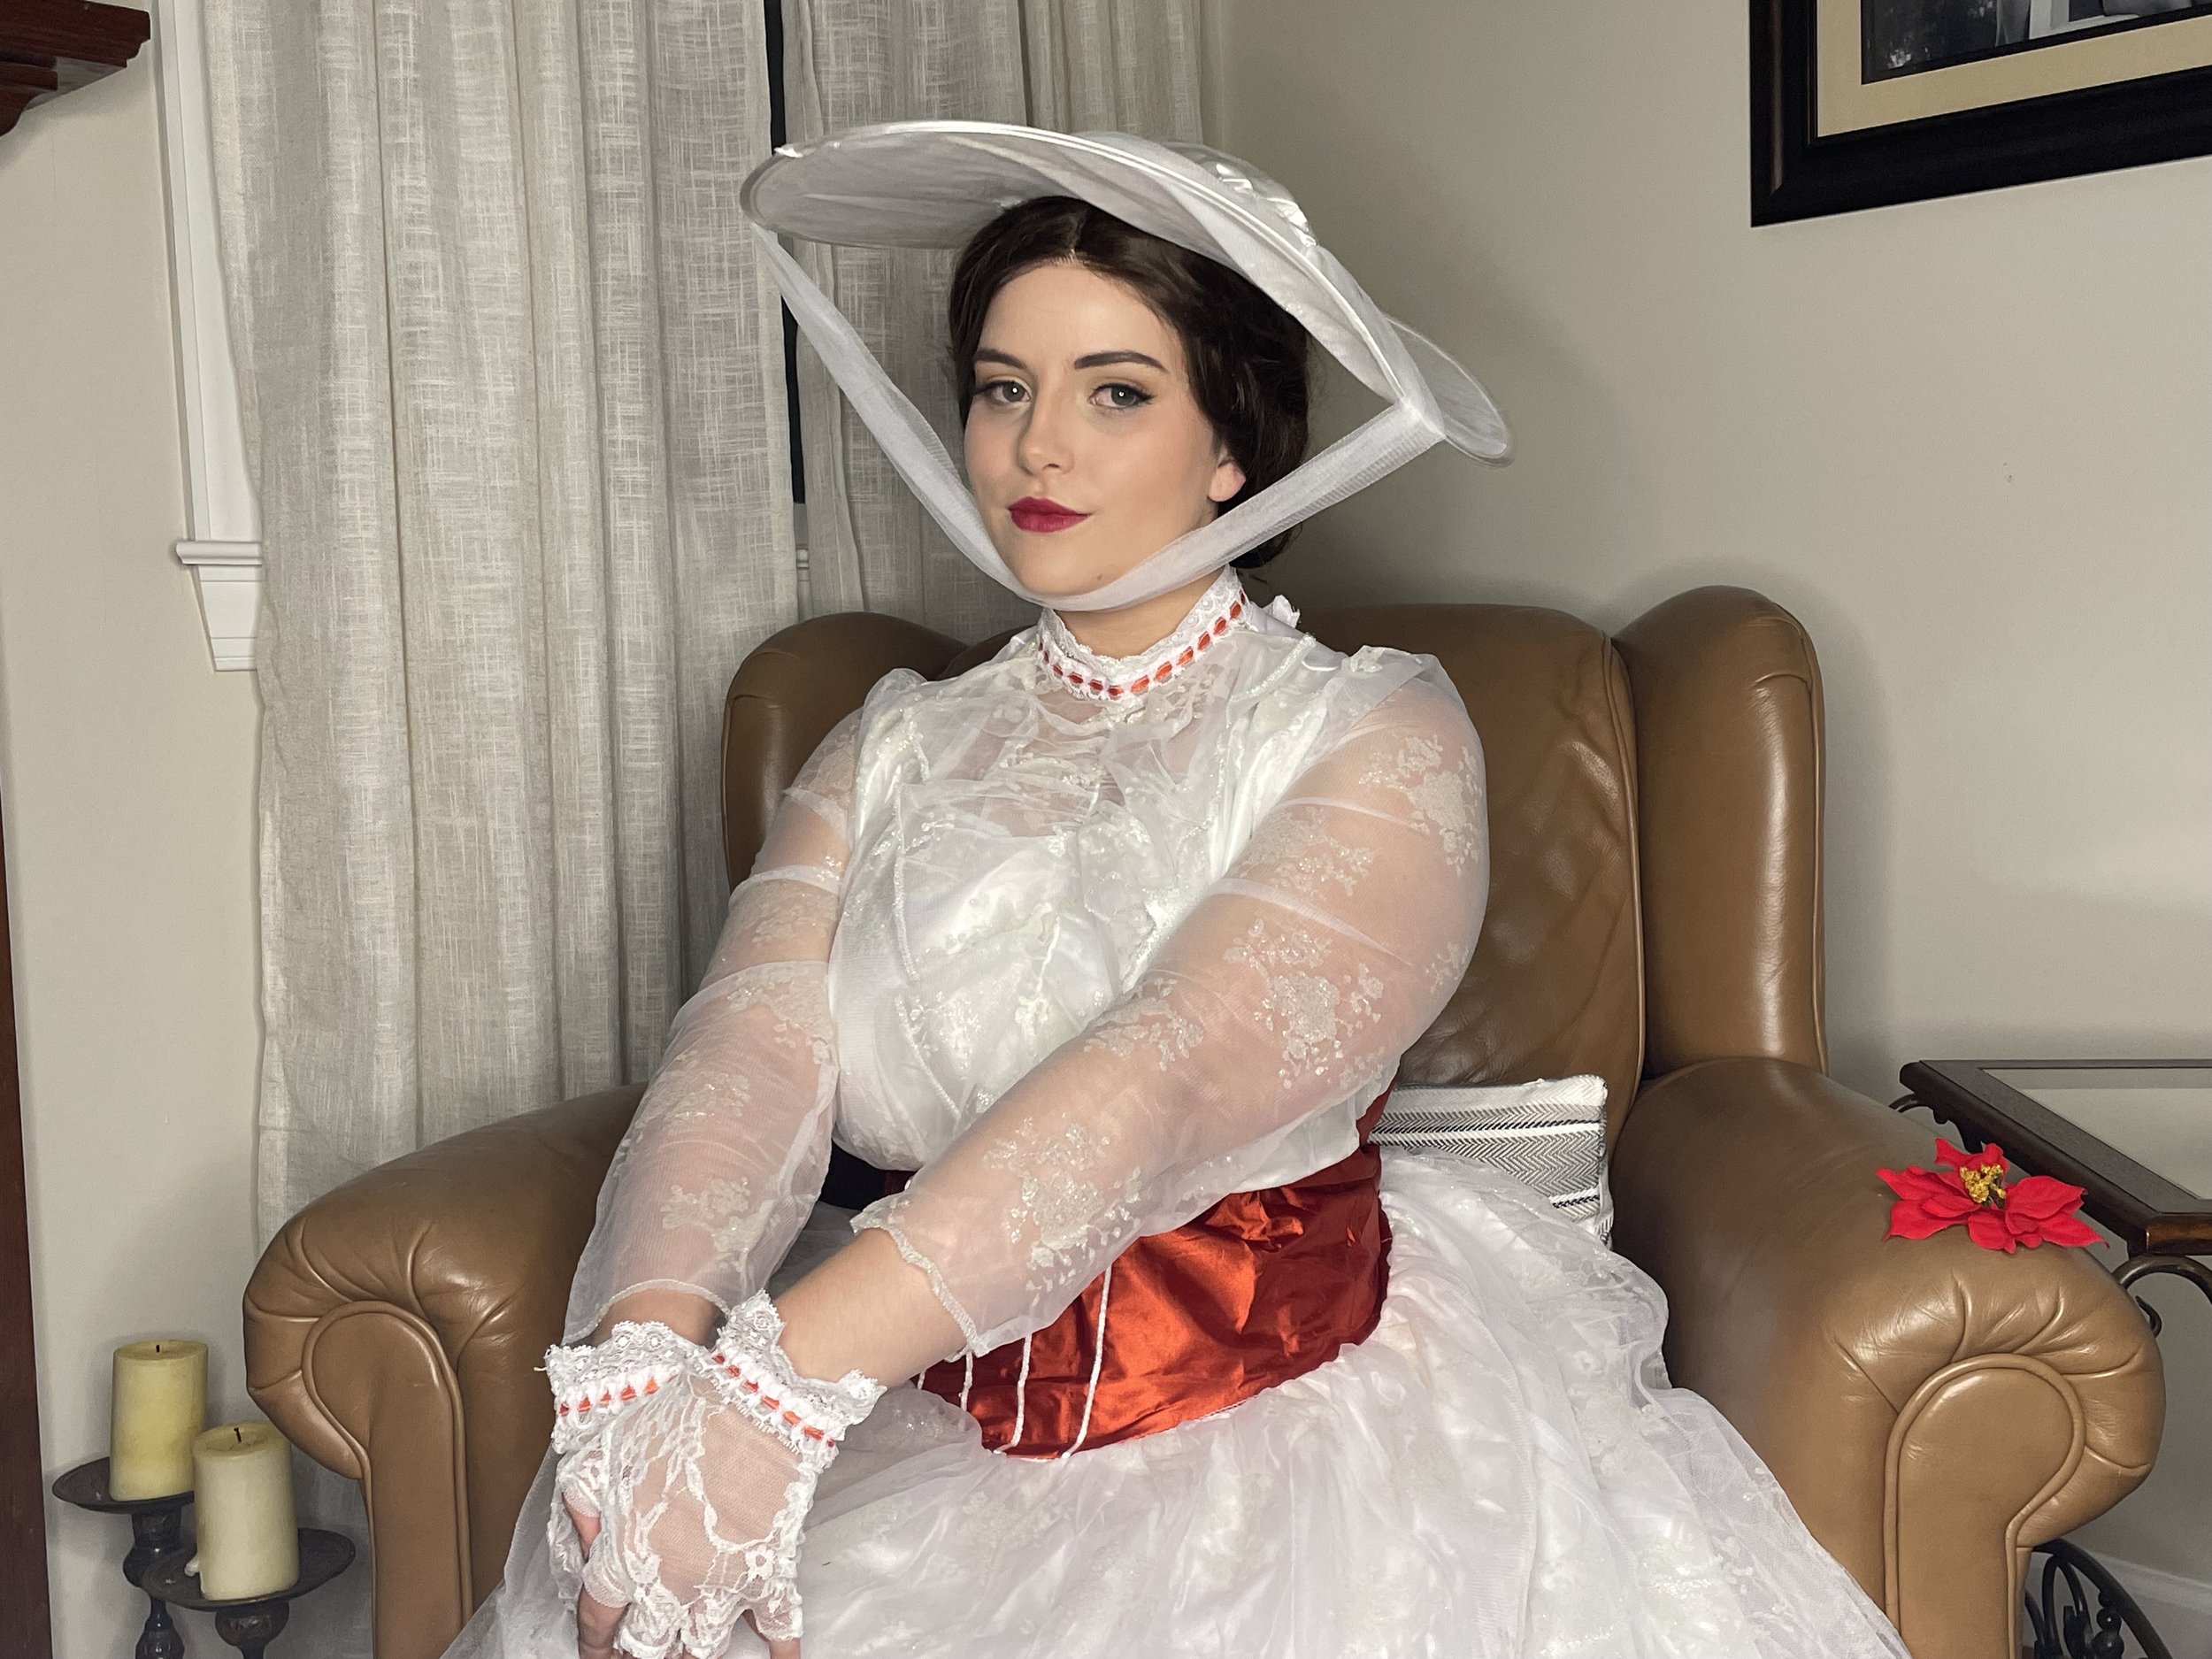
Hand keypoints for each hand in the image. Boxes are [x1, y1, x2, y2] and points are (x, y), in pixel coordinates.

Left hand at [552, 1344, 849, 1658]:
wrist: (753, 1407)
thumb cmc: (679, 1423)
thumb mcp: (604, 1453)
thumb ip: (583, 1505)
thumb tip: (587, 1545)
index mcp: (624, 1556)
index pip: (598, 1621)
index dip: (593, 1643)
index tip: (596, 1651)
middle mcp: (668, 1585)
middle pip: (647, 1646)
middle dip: (639, 1655)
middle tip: (639, 1654)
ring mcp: (721, 1586)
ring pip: (701, 1648)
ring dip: (692, 1655)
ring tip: (687, 1654)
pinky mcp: (768, 1575)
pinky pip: (777, 1627)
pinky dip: (781, 1652)